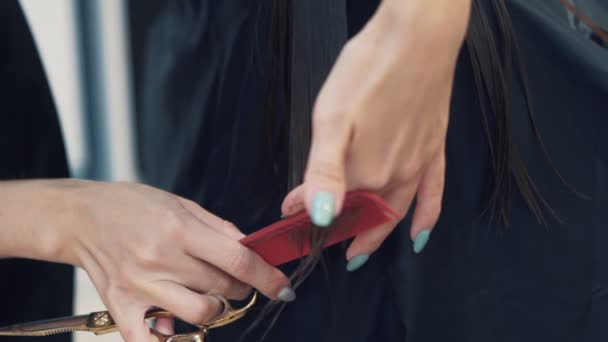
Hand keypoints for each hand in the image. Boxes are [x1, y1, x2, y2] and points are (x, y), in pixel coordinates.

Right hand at [56, 181, 292, 340]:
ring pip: (201, 314)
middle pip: (223, 287)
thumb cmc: (131, 206)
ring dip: (216, 307)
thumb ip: (218, 227)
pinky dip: (169, 340)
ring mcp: (141, 286)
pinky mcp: (122, 306)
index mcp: (179, 229)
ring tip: (208, 293)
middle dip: (240, 285)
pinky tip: (175, 326)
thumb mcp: (180, 203)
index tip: (282, 287)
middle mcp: (161, 259)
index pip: (237, 260)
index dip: (267, 276)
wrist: (80, 217)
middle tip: (235, 277)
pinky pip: (150, 341)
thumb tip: (250, 247)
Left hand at [282, 0, 470, 267]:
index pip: (332, 206)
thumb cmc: (368, 71)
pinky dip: (426, 218)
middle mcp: (394, 177)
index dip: (307, 214)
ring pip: (395, 212)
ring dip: (376, 234)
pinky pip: (433, 194)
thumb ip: (323, 172)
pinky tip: (419, 235)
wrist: (417, 38)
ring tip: (361, 249)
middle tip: (324, 239)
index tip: (287, 213)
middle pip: (364, 216)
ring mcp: (419, 165)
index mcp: (365, 172)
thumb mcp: (330, 119)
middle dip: (341, 230)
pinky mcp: (434, 149)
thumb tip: (319, 216)